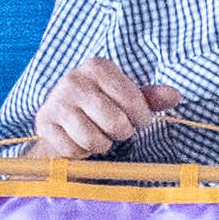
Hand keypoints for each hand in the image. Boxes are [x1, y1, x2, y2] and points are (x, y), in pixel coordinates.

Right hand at [30, 58, 181, 157]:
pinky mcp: (44, 123)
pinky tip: (79, 140)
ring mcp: (56, 101)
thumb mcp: (128, 98)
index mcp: (98, 66)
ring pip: (94, 139)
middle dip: (121, 133)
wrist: (61, 118)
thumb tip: (174, 95)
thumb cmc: (102, 106)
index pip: (132, 100)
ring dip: (101, 144)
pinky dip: (81, 152)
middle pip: (115, 123)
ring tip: (98, 134)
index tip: (138, 120)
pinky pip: (74, 150)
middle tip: (115, 129)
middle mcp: (74, 79)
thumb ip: (151, 98)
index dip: (141, 118)